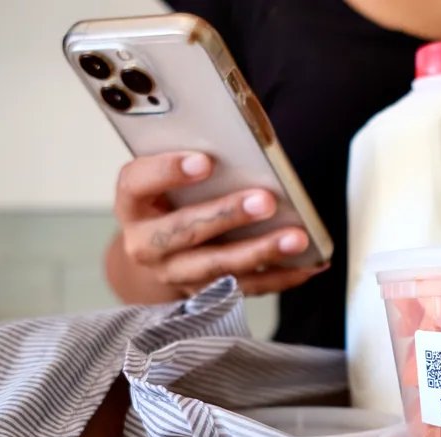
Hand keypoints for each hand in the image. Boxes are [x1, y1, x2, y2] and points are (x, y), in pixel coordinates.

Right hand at [108, 151, 328, 302]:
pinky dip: (279, 277)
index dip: (168, 171)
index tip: (206, 160)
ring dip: (259, 251)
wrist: (161, 250)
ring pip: (216, 267)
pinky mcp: (204, 294)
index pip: (137, 183)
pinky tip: (307, 265)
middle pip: (183, 232)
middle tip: (265, 200)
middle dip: (226, 215)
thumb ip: (198, 157)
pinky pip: (244, 289)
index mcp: (132, 203)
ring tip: (296, 238)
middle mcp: (145, 244)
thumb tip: (251, 136)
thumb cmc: (173, 197)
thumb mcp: (172, 174)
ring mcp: (174, 274)